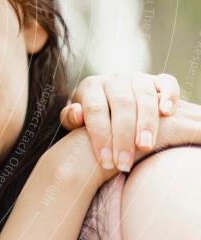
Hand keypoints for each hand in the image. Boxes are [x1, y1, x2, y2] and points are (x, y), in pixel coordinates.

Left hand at [60, 73, 178, 171]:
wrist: (110, 106)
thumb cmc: (90, 120)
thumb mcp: (74, 120)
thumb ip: (70, 118)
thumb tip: (76, 114)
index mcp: (90, 86)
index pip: (95, 109)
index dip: (99, 136)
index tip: (105, 162)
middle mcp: (113, 78)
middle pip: (122, 104)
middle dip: (123, 136)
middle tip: (125, 162)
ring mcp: (136, 77)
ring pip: (144, 96)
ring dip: (147, 122)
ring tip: (145, 147)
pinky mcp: (157, 80)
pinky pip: (167, 83)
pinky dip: (169, 95)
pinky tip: (167, 113)